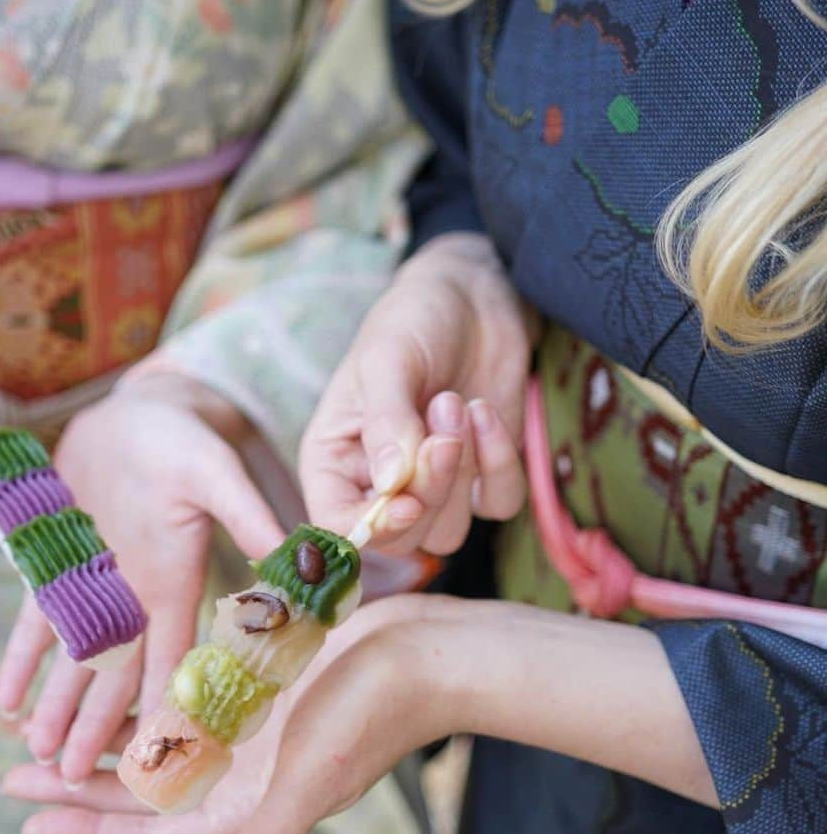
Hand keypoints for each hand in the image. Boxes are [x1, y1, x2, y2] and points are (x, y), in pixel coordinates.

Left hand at [0, 372, 284, 787]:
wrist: (139, 415)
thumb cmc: (183, 438)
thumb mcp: (214, 471)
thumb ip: (244, 512)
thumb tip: (289, 551)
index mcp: (176, 585)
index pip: (173, 660)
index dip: (163, 707)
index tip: (153, 756)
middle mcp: (136, 598)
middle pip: (116, 674)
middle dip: (96, 723)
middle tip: (74, 774)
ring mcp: (94, 586)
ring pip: (72, 659)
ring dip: (55, 703)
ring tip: (36, 750)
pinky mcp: (57, 566)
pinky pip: (33, 622)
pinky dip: (20, 661)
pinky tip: (5, 702)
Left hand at [4, 595, 715, 833]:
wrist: (421, 653)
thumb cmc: (372, 716)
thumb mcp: (312, 782)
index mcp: (248, 807)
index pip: (152, 833)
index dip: (89, 831)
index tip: (27, 820)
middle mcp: (241, 776)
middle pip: (143, 795)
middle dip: (77, 789)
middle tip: (10, 777)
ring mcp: (248, 734)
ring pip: (159, 749)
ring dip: (107, 746)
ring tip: (50, 737)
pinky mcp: (256, 694)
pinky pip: (187, 703)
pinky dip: (148, 703)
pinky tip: (120, 690)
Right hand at [301, 232, 535, 555]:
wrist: (474, 295)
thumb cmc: (412, 318)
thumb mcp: (387, 358)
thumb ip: (387, 421)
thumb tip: (389, 485)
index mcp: (334, 461)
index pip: (337, 525)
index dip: (370, 528)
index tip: (403, 501)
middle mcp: (377, 485)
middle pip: (400, 538)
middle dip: (429, 488)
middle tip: (442, 425)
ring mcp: (432, 486)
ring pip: (448, 532)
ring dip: (462, 471)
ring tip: (456, 401)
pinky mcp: (481, 479)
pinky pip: (495, 504)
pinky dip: (499, 464)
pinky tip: (485, 412)